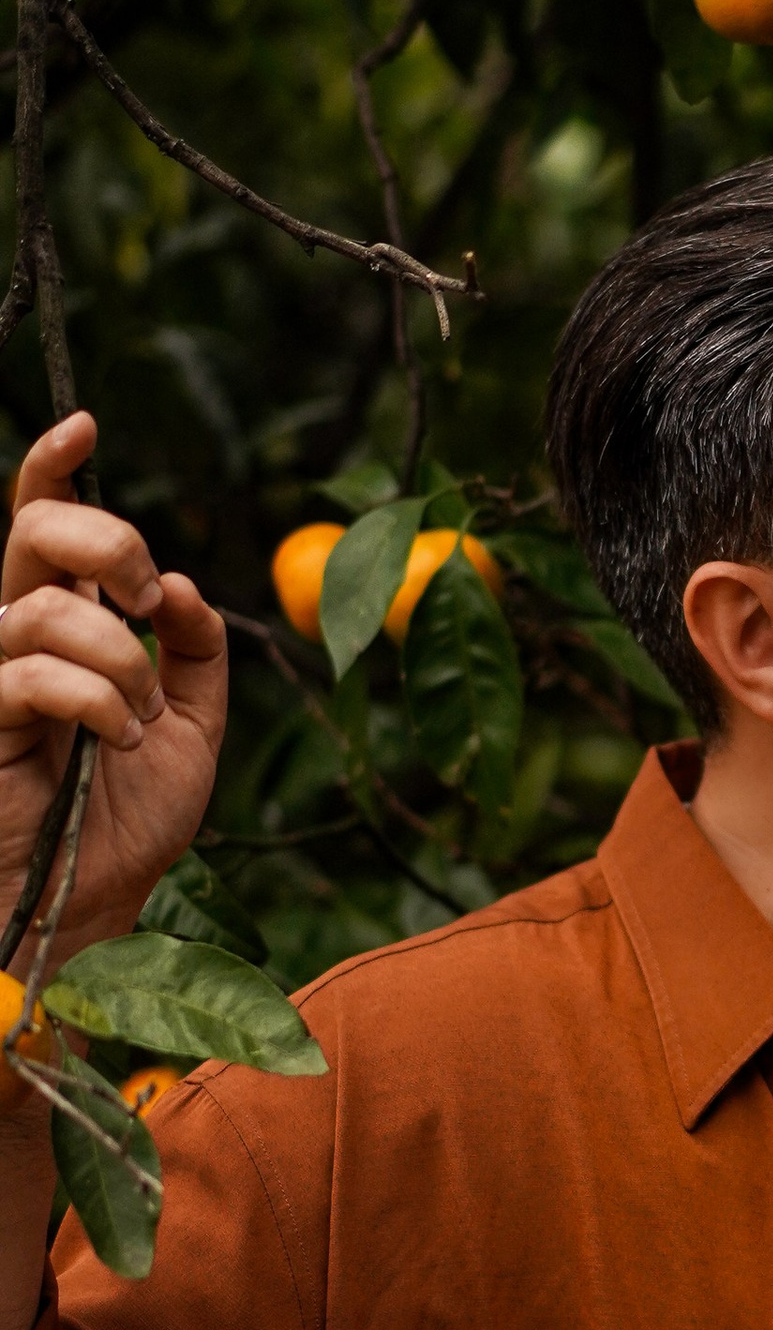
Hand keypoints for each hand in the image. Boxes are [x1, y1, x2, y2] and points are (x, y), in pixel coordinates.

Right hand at [0, 415, 226, 957]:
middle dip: (104, 542)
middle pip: (31, 536)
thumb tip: (183, 586)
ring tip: (140, 715)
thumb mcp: (194, 727)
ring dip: (118, 657)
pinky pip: (33, 676)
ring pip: (42, 608)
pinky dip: (97, 699)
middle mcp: (15, 637)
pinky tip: (119, 738)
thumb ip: (198, 651)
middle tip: (147, 595)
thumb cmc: (127, 821)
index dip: (52, 468)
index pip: (39, 525)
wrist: (98, 906)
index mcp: (63, 625)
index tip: (85, 424)